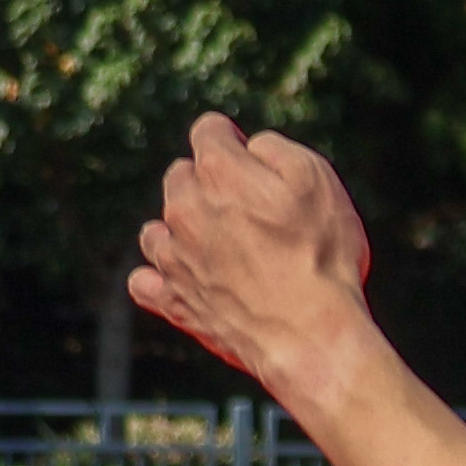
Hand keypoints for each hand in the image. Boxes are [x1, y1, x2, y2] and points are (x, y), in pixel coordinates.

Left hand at [131, 114, 382, 401]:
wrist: (309, 334)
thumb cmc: (321, 255)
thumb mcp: (318, 181)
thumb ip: (276, 149)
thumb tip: (251, 146)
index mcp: (220, 171)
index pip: (209, 131)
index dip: (234, 140)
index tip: (254, 160)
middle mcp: (185, 208)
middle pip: (181, 176)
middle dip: (209, 184)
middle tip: (252, 212)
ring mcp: (173, 257)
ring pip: (158, 229)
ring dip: (181, 231)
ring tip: (221, 250)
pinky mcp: (173, 301)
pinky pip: (145, 282)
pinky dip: (160, 278)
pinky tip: (186, 281)